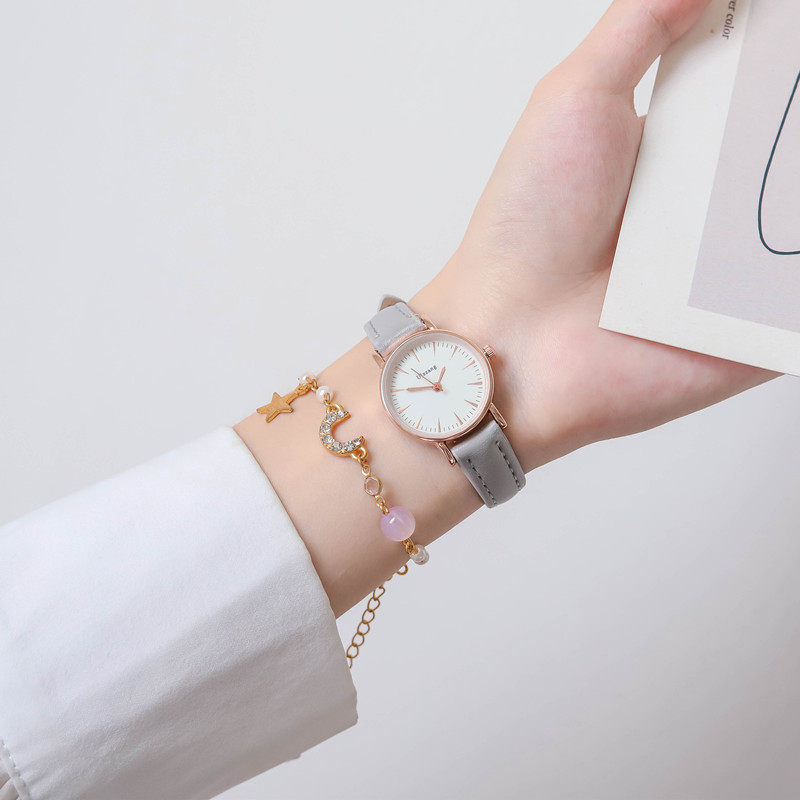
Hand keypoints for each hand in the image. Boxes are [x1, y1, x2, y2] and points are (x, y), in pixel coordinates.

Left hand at [414, 0, 773, 468]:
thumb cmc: (527, 226)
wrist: (510, 341)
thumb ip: (642, 25)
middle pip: (796, 143)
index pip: (770, 81)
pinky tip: (795, 235)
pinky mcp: (761, 329)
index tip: (791, 39)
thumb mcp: (575, 99)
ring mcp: (743, 266)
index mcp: (684, 144)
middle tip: (797, 104)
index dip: (788, 57)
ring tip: (795, 169)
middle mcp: (719, 202)